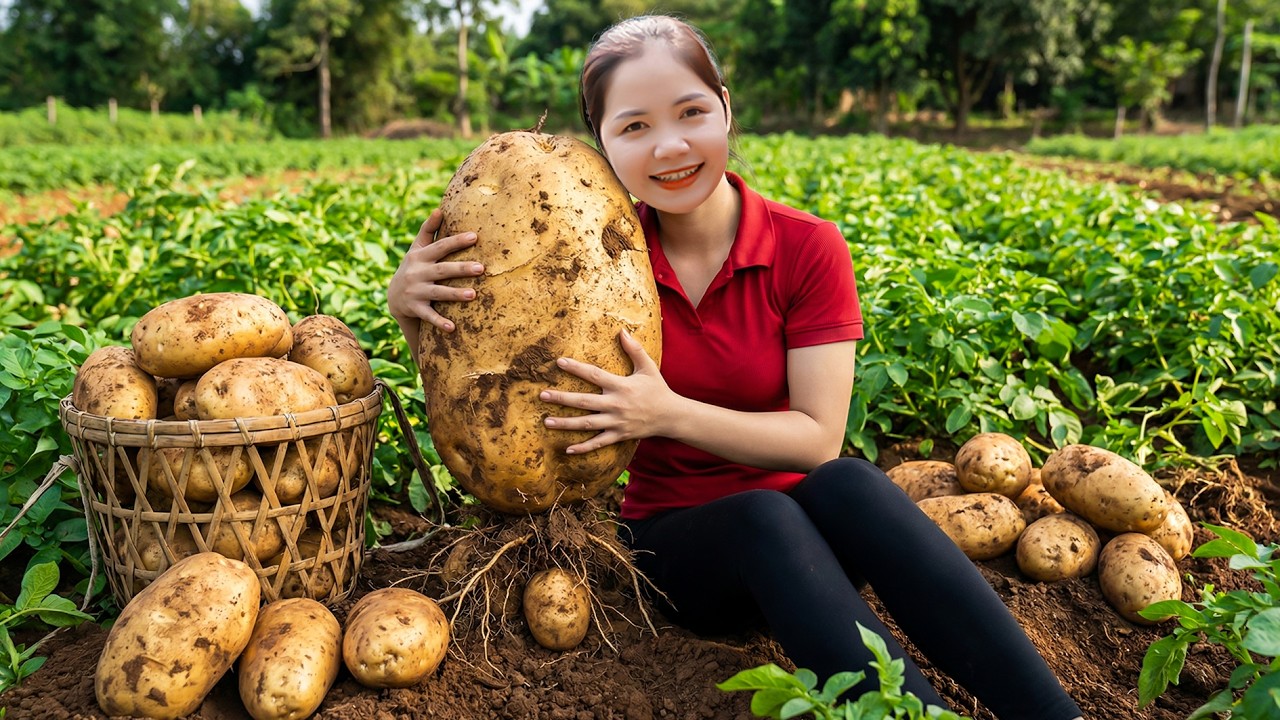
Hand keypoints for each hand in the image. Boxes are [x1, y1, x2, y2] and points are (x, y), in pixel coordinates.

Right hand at [387, 209, 484, 332]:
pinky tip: (452, 328)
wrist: (393, 297)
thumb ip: (428, 230)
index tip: (474, 236)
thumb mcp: (417, 249)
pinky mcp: (415, 309)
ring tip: (473, 295)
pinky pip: (429, 316)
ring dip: (455, 294)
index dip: (456, 241)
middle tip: (482, 268)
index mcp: (420, 256)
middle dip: (461, 268)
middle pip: (442, 270)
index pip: (440, 246)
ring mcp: (416, 291)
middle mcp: (417, 273)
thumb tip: (440, 209)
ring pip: (438, 293)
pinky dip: (439, 322)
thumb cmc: (414, 268)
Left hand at [540, 330, 672, 454]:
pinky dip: (583, 448)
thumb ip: (634, 349)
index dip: (576, 368)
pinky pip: (598, 443)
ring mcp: (616, 422)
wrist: (671, 416)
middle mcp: (616, 405)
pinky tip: (567, 449)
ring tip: (547, 422)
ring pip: (587, 424)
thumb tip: (622, 330)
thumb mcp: (648, 367)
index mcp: (621, 386)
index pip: (594, 375)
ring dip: (566, 423)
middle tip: (542, 395)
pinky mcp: (619, 436)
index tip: (559, 362)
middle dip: (562, 398)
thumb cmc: (657, 389)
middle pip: (584, 402)